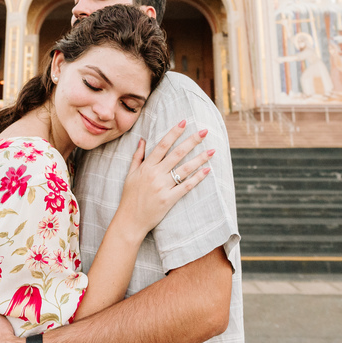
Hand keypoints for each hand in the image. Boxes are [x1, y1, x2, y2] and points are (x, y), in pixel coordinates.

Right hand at [116, 120, 211, 238]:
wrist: (130, 220)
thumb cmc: (129, 197)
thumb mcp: (130, 174)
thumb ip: (137, 156)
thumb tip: (142, 140)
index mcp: (146, 167)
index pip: (163, 145)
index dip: (174, 132)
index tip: (184, 122)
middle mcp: (155, 175)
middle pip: (177, 154)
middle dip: (192, 141)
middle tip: (204, 131)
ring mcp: (163, 187)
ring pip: (184, 169)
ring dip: (200, 158)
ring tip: (212, 150)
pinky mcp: (169, 199)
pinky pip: (186, 186)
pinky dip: (197, 178)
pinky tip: (207, 170)